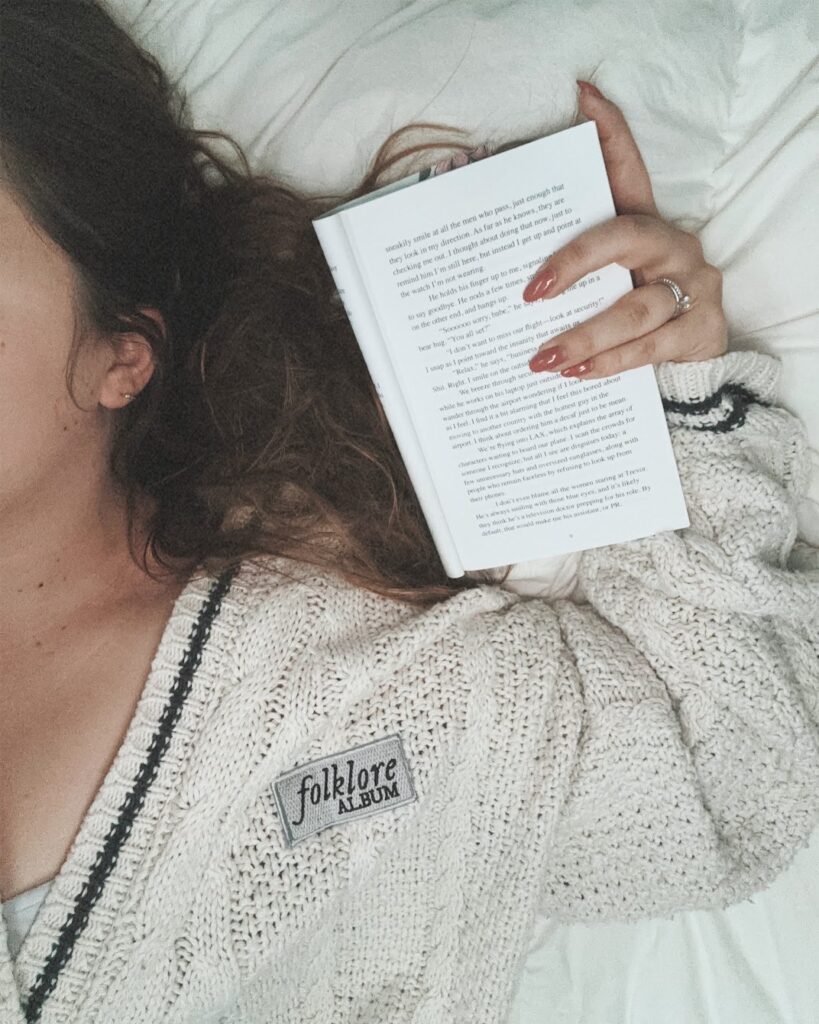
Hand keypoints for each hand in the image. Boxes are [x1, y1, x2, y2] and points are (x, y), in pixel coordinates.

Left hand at [525, 81, 727, 379]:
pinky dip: (610, 362)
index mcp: (643, 224)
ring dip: (585, 335)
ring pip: (635, 306)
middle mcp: (671, 244)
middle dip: (573, 264)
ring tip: (543, 357)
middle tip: (529, 293)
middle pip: (623, 239)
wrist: (687, 366)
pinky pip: (651, 346)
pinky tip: (576, 374)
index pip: (628, 170)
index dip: (611, 134)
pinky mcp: (703, 327)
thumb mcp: (604, 283)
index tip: (583, 98)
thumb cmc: (629, 315)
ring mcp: (693, 284)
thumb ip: (570, 272)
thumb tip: (494, 274)